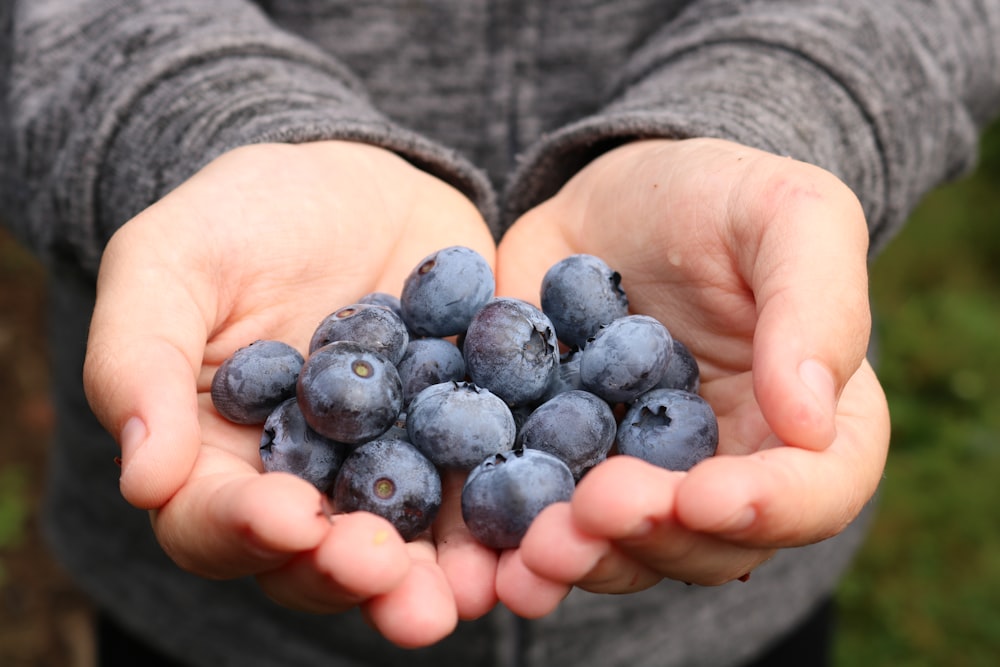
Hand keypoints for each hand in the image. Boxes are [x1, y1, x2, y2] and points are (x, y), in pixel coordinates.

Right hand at [82, 140, 499, 646]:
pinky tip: (536, 525)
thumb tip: (142, 478)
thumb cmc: (239, 219)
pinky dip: (508, 515)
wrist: (349, 181)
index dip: (244, 528)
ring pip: (407, 545)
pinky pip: (485, 485)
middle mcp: (309, 483)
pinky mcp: (464, 438)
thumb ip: (140, 363)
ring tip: (469, 592)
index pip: (215, 520)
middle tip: (382, 570)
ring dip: (436, 578)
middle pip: (317, 558)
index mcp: (219, 459)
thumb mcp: (168, 264)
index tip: (285, 517)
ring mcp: (392, 467)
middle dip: (349, 572)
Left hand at [493, 138, 889, 614]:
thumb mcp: (787, 215)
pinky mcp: (566, 469)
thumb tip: (811, 421)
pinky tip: (483, 555)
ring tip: (531, 549)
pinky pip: (546, 520)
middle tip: (594, 511)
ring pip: (624, 550)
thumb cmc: (719, 198)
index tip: (702, 496)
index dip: (769, 508)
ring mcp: (643, 480)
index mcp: (809, 423)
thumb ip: (816, 307)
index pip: (817, 491)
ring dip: (581, 560)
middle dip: (653, 538)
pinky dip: (514, 547)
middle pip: (709, 542)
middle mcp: (730, 471)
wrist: (613, 202)